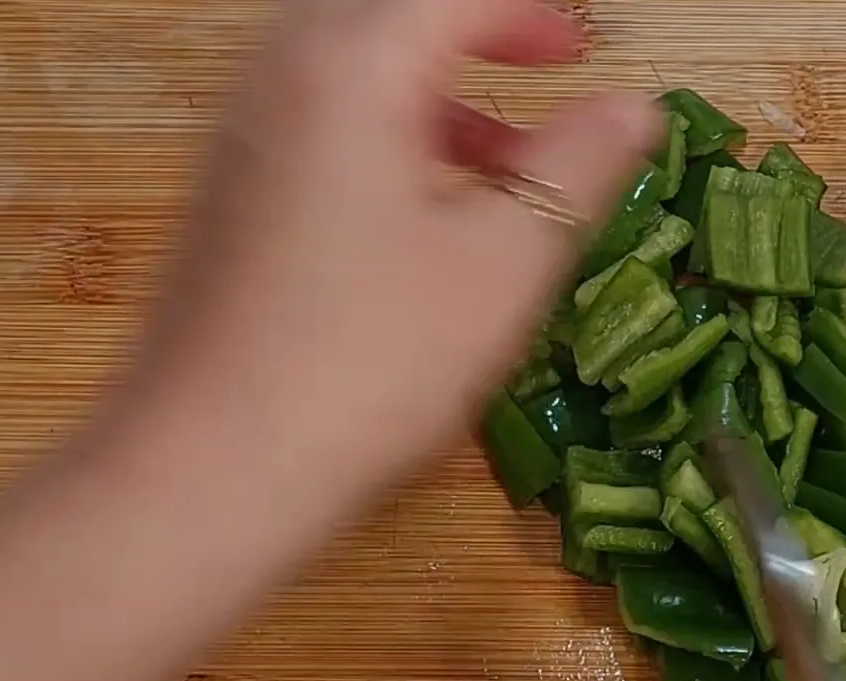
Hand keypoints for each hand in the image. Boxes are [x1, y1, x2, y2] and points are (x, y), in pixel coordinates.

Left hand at [119, 0, 660, 515]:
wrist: (209, 469)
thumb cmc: (369, 363)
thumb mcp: (502, 265)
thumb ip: (575, 167)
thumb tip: (636, 107)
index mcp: (348, 66)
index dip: (525, 13)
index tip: (582, 45)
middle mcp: (278, 76)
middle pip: (384, 16)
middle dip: (469, 33)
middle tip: (542, 69)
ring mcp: (238, 138)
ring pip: (343, 69)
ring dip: (428, 89)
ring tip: (501, 162)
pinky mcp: (223, 199)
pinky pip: (310, 119)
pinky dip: (380, 131)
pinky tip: (425, 217)